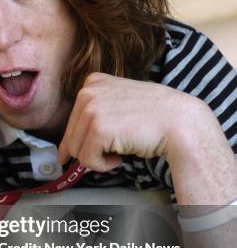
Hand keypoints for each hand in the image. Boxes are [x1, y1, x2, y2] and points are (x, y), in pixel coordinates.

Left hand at [57, 72, 201, 170]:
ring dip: (98, 159)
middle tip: (114, 151)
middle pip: (71, 137)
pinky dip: (103, 165)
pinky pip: (87, 160)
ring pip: (76, 151)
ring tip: (119, 151)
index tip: (83, 151)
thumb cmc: (155, 116)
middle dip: (90, 150)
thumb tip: (67, 147)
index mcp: (93, 82)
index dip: (80, 140)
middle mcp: (88, 92)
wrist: (180, 122)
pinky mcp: (98, 129)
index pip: (72, 121)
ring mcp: (92, 109)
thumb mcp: (120, 101)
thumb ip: (97, 112)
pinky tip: (120, 157)